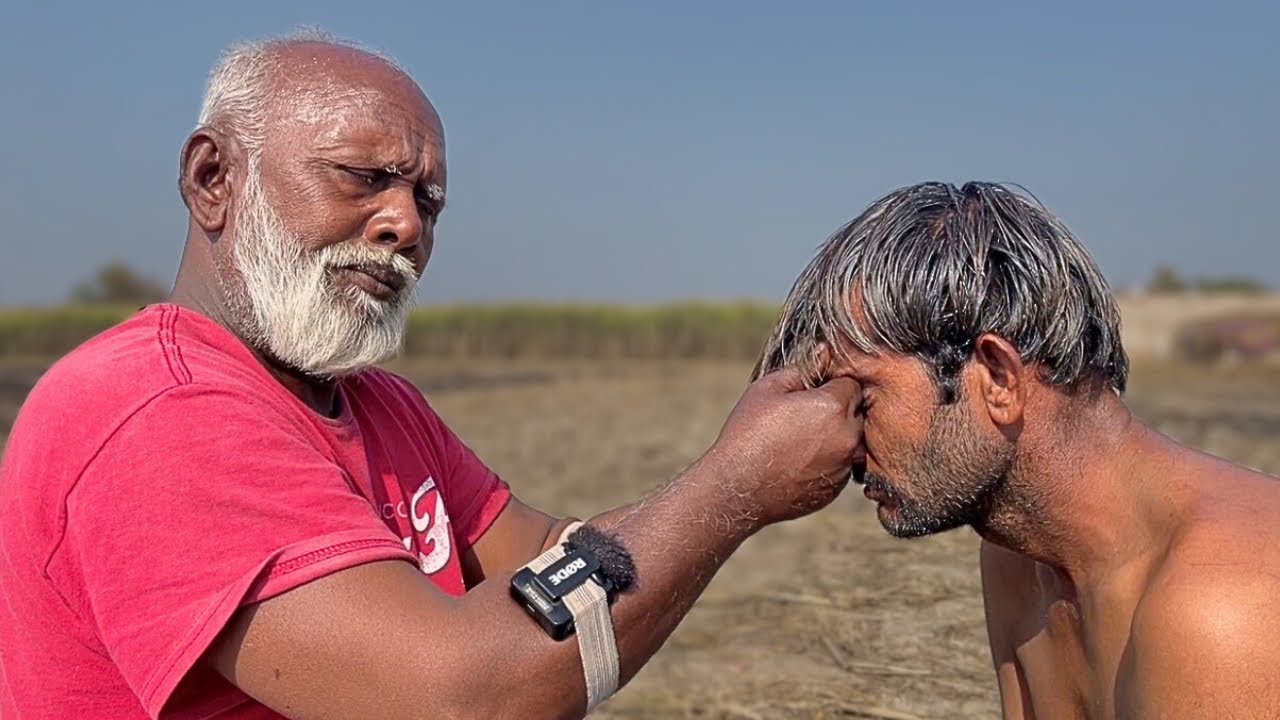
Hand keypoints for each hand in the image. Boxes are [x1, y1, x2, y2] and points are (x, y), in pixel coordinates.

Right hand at [699, 364, 862, 526]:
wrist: (737, 489)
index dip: (831, 385)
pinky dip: (826, 462)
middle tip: (804, 415)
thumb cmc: (748, 435)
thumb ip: (802, 369)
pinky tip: (797, 462)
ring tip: (800, 441)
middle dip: (838, 410)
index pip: (851, 384)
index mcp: (832, 407)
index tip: (811, 393)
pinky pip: (840, 467)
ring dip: (835, 438)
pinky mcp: (835, 488)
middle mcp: (847, 437)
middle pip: (857, 413)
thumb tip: (824, 353)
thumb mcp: (767, 390)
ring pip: (851, 442)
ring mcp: (843, 466)